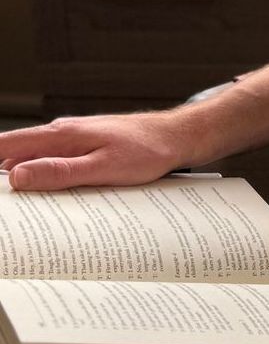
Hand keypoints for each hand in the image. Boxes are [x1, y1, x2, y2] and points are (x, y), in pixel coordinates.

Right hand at [0, 111, 191, 190]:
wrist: (177, 137)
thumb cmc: (147, 151)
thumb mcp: (102, 167)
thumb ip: (60, 171)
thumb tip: (17, 176)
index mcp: (62, 135)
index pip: (6, 145)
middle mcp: (63, 133)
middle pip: (15, 156)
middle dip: (6, 181)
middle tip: (10, 209)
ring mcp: (73, 140)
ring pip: (35, 161)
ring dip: (26, 182)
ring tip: (27, 210)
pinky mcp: (85, 148)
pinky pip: (55, 164)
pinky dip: (47, 179)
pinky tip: (53, 198)